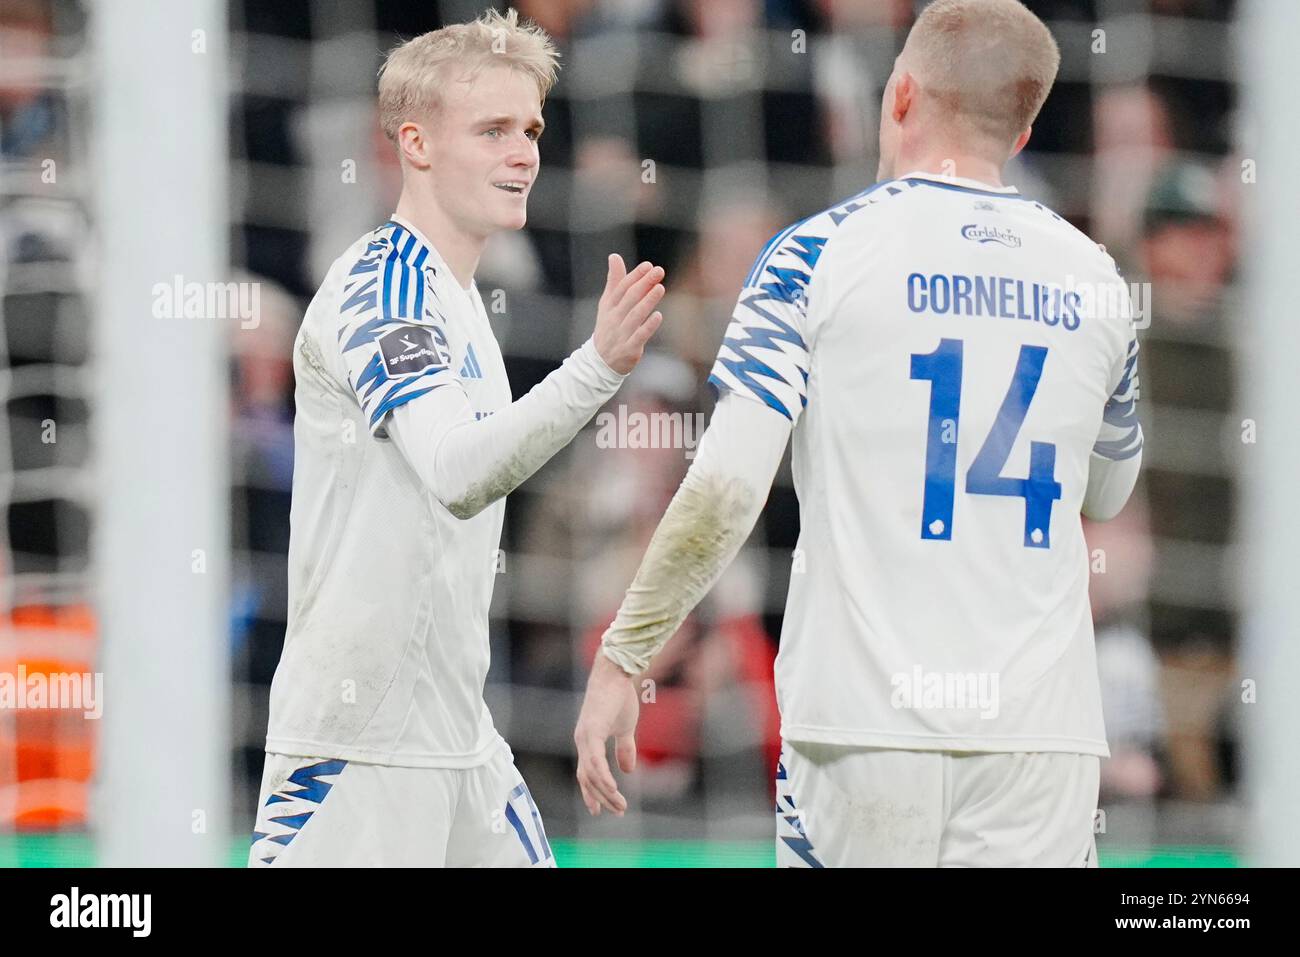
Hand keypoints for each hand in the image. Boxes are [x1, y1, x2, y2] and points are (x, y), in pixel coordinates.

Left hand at [574, 650, 640, 814]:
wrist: (616, 674)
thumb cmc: (619, 697)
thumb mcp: (625, 728)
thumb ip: (625, 749)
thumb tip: (627, 770)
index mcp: (588, 742)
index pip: (586, 774)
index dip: (592, 793)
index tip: (600, 810)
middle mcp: (582, 741)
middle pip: (588, 778)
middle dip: (602, 797)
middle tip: (618, 811)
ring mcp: (585, 736)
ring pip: (591, 773)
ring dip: (605, 791)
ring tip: (619, 804)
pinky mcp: (592, 731)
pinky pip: (595, 760)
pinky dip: (602, 776)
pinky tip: (613, 789)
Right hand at [592, 255, 665, 374]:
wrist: (601, 362)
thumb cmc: (609, 328)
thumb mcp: (608, 304)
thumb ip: (614, 281)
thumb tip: (614, 256)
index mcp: (608, 306)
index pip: (621, 288)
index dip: (634, 276)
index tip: (648, 265)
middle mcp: (614, 319)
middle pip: (629, 299)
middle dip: (644, 284)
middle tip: (658, 271)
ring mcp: (621, 334)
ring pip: (635, 316)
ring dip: (647, 301)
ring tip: (660, 288)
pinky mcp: (629, 349)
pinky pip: (639, 336)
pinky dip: (648, 326)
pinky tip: (658, 316)